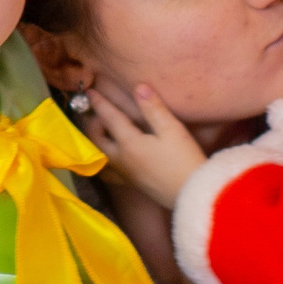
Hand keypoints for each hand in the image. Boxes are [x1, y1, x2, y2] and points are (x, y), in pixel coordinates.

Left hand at [81, 85, 208, 209]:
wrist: (193, 196)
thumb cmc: (185, 160)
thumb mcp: (172, 130)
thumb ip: (153, 108)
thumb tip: (138, 87)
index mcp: (129, 143)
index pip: (109, 118)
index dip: (99, 103)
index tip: (90, 91)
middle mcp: (121, 159)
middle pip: (97, 139)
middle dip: (93, 124)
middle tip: (97, 112)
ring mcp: (125, 174)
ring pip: (101, 155)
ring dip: (97, 141)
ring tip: (103, 131)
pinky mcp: (133, 183)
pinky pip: (109, 170)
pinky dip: (105, 159)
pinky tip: (113, 157)